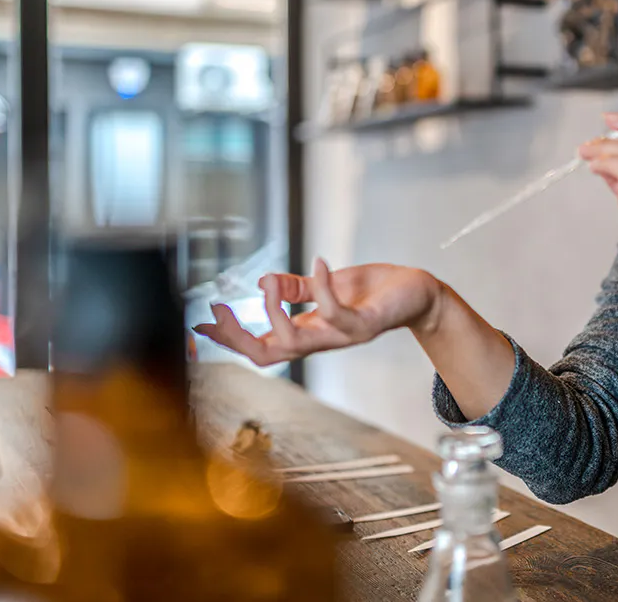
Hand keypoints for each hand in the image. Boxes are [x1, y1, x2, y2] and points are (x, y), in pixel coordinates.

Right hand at [193, 259, 442, 366]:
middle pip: (268, 355)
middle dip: (237, 338)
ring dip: (274, 312)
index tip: (199, 325)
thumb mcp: (328, 286)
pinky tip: (318, 263)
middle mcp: (321, 340)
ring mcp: (342, 335)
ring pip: (295, 342)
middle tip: (217, 312)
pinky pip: (336, 314)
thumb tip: (261, 281)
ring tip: (268, 284)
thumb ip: (296, 287)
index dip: (228, 341)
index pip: (260, 347)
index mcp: (308, 332)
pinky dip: (322, 288)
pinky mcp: (365, 324)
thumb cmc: (374, 292)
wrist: (418, 294)